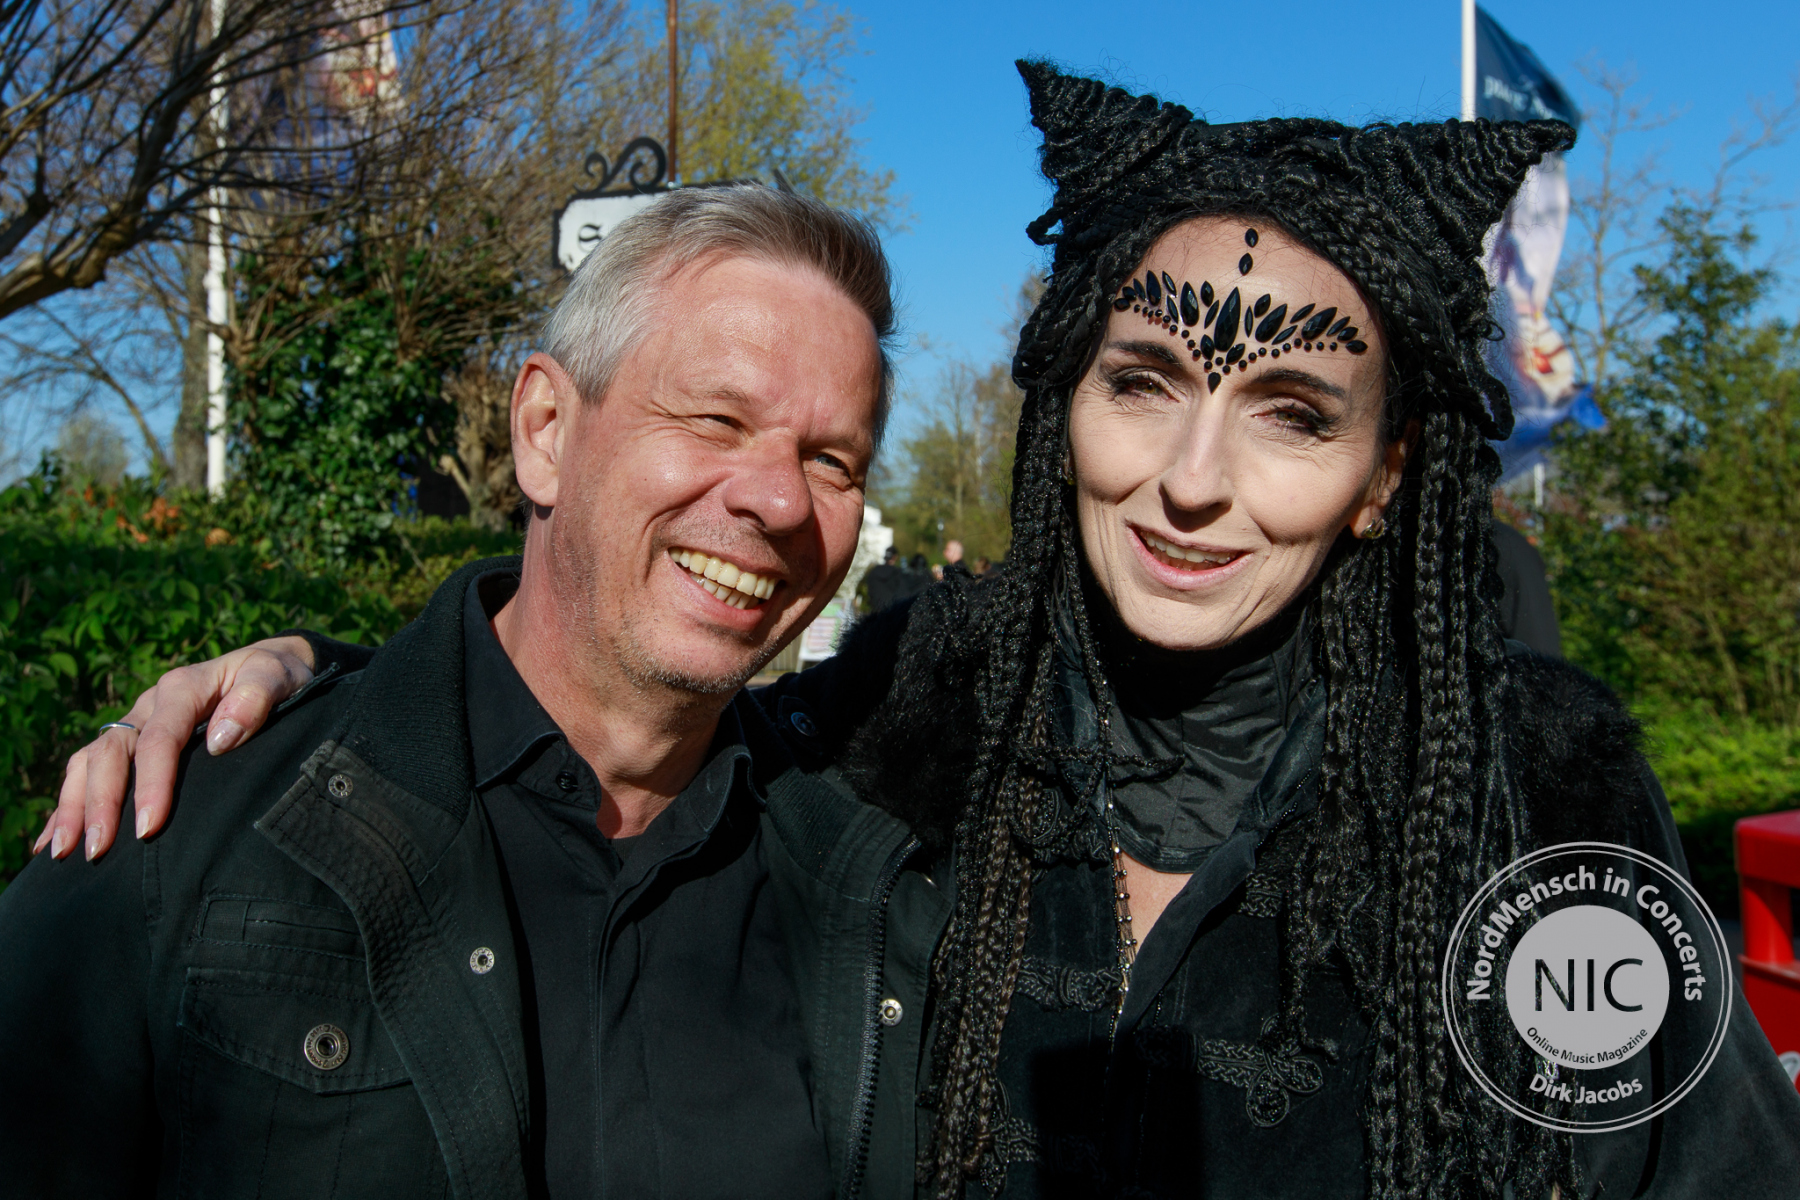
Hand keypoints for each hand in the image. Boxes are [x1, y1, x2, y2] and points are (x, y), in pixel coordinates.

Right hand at [37, 636, 316, 861]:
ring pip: (90, 762)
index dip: (151, 784)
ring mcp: (135, 723)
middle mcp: (149, 704)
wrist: (270, 668)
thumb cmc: (278, 677)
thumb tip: (222, 738)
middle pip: (113, 753)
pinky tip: (53, 839)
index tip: (149, 826)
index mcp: (183, 689)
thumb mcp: (277, 676)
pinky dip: (68, 803)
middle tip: (100, 850)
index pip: (159, 739)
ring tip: (64, 852)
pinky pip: (88, 770)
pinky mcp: (131, 742)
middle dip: (101, 803)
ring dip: (74, 806)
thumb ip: (256, 697)